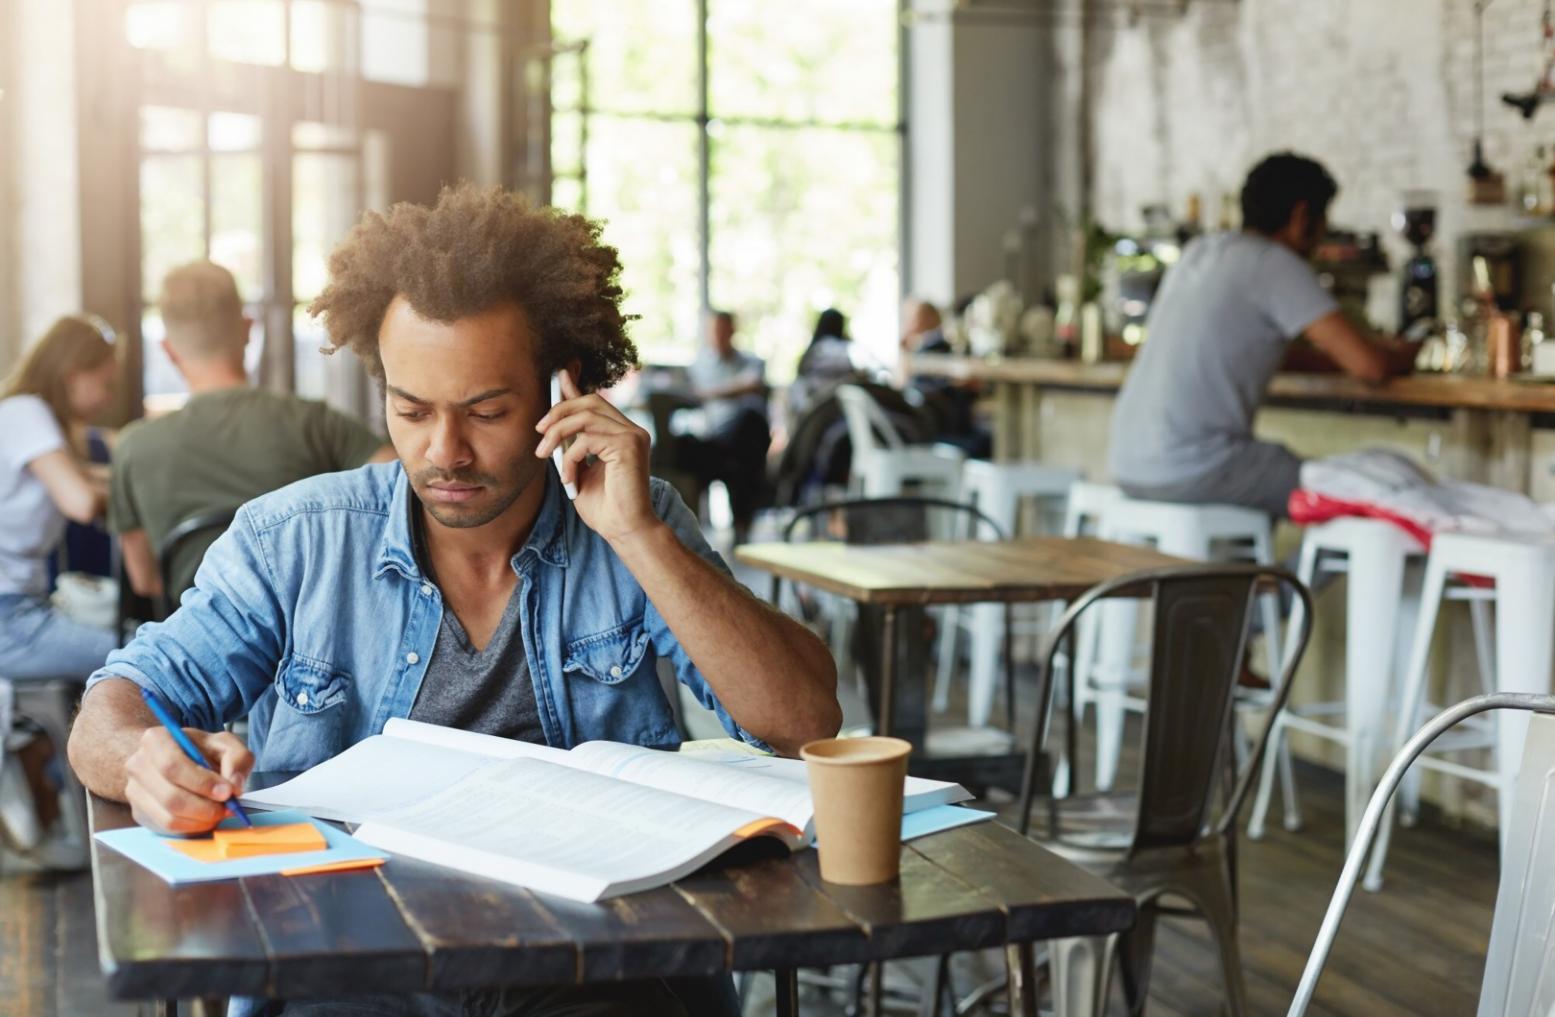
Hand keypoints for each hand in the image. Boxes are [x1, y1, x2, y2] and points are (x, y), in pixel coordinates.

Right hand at [124, 726, 252, 834]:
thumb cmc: (201, 751)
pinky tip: (205, 818)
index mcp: (155, 740)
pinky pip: (167, 829)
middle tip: (228, 808)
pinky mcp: (139, 813)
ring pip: (169, 817)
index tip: (226, 792)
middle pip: (171, 797)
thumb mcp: (226, 745)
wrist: (176, 761)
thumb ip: (237, 759)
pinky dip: (192, 827)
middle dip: (205, 807)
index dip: (201, 782)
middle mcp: (137, 765)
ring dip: (201, 820)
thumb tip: (234, 787)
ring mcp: (135, 791)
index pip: (172, 765)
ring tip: (219, 812)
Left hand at [534, 370, 660, 546]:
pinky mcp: (629, 446)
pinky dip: (570, 457)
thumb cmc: (604, 507)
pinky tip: (569, 478)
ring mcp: (633, 436)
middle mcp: (631, 430)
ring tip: (544, 454)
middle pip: (591, 401)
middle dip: (559, 411)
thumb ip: (571, 445)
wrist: (624, 530)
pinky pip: (587, 439)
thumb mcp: (579, 468)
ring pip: (586, 416)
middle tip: (539, 431)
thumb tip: (553, 424)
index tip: (558, 376)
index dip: (575, 388)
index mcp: (622, 433)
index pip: (596, 402)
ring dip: (558, 433)